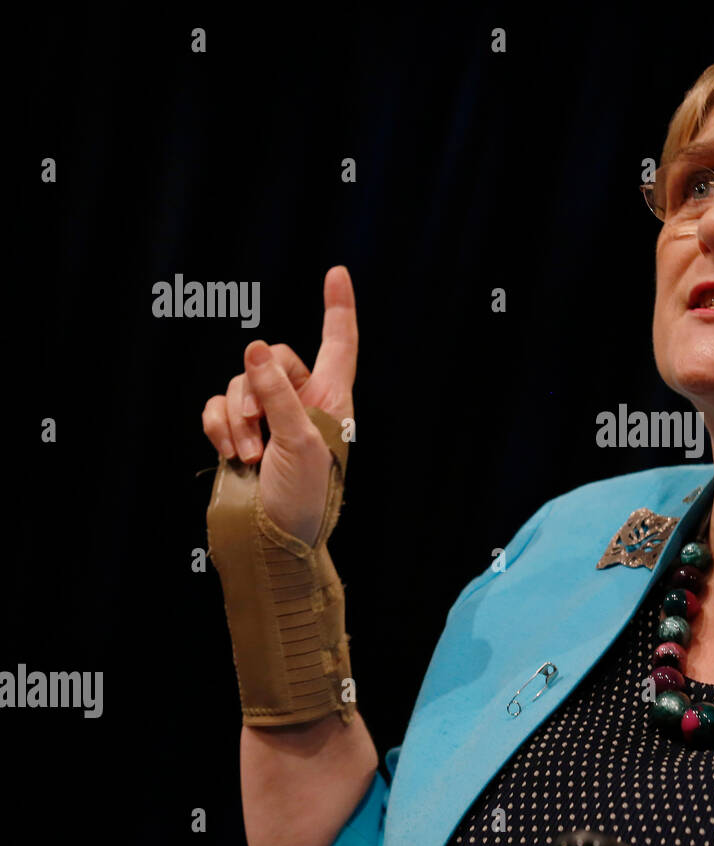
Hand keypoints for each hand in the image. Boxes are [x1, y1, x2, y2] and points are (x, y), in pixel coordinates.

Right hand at [201, 265, 358, 542]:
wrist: (270, 544)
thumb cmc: (302, 499)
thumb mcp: (300, 442)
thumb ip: (278, 394)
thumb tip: (257, 347)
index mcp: (332, 403)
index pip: (338, 346)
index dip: (338, 310)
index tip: (337, 273)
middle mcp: (301, 405)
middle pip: (274, 359)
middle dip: (258, 387)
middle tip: (261, 429)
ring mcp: (267, 419)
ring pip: (240, 382)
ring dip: (238, 415)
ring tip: (247, 453)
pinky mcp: (236, 435)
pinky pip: (217, 406)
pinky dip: (218, 425)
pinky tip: (228, 453)